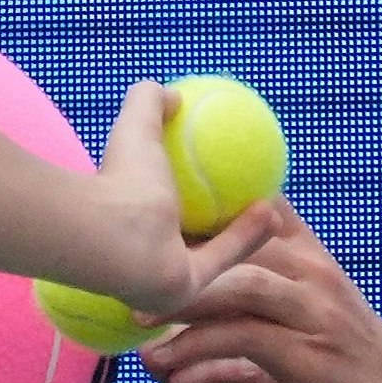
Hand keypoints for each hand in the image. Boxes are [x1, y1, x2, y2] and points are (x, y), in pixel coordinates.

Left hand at [95, 83, 280, 315]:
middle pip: (193, 233)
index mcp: (135, 217)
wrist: (109, 233)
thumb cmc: (120, 179)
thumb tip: (171, 92)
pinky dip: (247, 236)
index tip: (228, 165)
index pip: (171, 202)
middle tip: (257, 188)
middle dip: (227, 214)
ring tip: (272, 200)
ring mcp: (164, 274)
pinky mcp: (184, 290)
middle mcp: (146, 249)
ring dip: (246, 230)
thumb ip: (148, 101)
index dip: (200, 185)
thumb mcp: (136, 128)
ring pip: (214, 251)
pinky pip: (223, 259)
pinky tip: (271, 210)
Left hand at [146, 200, 381, 382]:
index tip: (157, 217)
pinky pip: (239, 341)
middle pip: (236, 241)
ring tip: (136, 316)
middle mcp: (312, 273)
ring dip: (180, 300)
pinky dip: (196, 350)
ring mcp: (311, 311)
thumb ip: (281, 277)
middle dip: (180, 251)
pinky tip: (165, 365)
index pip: (256, 207)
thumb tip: (227, 261)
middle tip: (127, 267)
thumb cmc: (356, 357)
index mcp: (311, 256)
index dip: (205, 205)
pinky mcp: (306, 355)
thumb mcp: (322, 305)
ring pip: (235, 286)